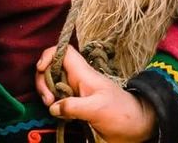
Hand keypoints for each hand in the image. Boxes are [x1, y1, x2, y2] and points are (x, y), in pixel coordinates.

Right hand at [35, 46, 155, 142]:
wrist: (135, 127)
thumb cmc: (121, 113)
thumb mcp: (97, 109)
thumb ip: (73, 106)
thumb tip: (53, 107)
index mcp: (84, 73)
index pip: (63, 51)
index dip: (49, 54)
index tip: (41, 69)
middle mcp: (78, 79)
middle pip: (52, 68)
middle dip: (43, 81)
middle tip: (48, 100)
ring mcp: (77, 91)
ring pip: (52, 83)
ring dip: (46, 93)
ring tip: (51, 107)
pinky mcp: (77, 104)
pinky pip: (58, 98)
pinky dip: (53, 104)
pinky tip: (57, 113)